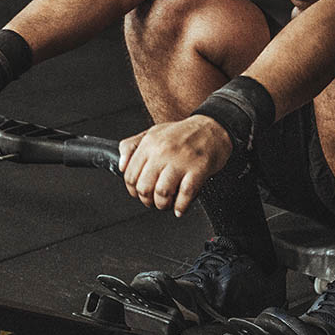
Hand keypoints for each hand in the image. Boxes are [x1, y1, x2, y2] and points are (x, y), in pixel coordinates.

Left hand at [117, 115, 232, 216]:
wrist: (213, 127)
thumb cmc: (183, 133)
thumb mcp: (153, 132)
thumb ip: (131, 146)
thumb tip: (120, 165)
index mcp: (150, 144)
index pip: (130, 176)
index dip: (133, 190)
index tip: (139, 193)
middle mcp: (163, 152)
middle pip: (144, 187)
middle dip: (147, 200)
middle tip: (153, 201)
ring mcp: (181, 161)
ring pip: (162, 193)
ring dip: (163, 205)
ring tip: (166, 203)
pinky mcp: (198, 169)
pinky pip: (185, 195)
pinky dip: (181, 206)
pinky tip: (180, 208)